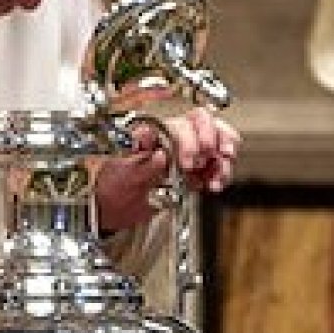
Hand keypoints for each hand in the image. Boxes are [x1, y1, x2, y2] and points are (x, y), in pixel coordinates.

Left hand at [92, 108, 240, 231]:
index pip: (177, 123)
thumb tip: (161, 155)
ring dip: (221, 157)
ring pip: (214, 141)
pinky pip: (214, 166)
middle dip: (212, 138)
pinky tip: (215, 183)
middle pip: (201, 122)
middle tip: (212, 157)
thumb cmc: (112, 187)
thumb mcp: (122, 176)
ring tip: (217, 174)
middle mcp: (170, 139)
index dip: (188, 139)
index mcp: (151, 134)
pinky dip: (220, 173)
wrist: (113, 210)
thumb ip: (142, 165)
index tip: (189, 161)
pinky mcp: (192, 172)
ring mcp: (183, 154)